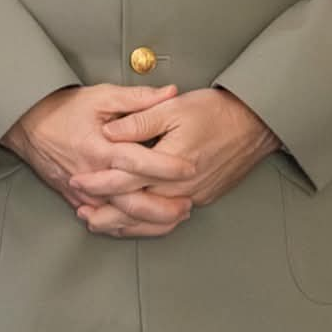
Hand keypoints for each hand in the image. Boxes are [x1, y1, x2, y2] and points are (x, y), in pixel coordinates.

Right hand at [1, 85, 194, 237]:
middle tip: (189, 203)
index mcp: (100, 147)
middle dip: (164, 208)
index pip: (139, 162)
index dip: (167, 167)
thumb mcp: (101, 96)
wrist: (28, 125)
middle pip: (133, 201)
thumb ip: (138, 98)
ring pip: (121, 217)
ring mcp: (84, 192)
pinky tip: (147, 225)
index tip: (191, 168)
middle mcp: (93, 174)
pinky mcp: (78, 200)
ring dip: (151, 221)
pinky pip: (106, 220)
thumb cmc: (65, 109)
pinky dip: (129, 226)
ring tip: (175, 217)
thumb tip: (171, 93)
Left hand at [96, 87, 279, 207]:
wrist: (254, 123)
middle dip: (106, 213)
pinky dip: (149, 222)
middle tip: (82, 212)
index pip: (125, 179)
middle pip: (136, 208)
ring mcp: (194, 195)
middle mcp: (181, 186)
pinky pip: (170, 217)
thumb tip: (109, 132)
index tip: (77, 182)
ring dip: (125, 224)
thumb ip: (138, 121)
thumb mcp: (172, 107)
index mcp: (170, 163)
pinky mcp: (202, 197)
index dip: (98, 182)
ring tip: (101, 222)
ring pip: (153, 219)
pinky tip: (136, 221)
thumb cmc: (215, 112)